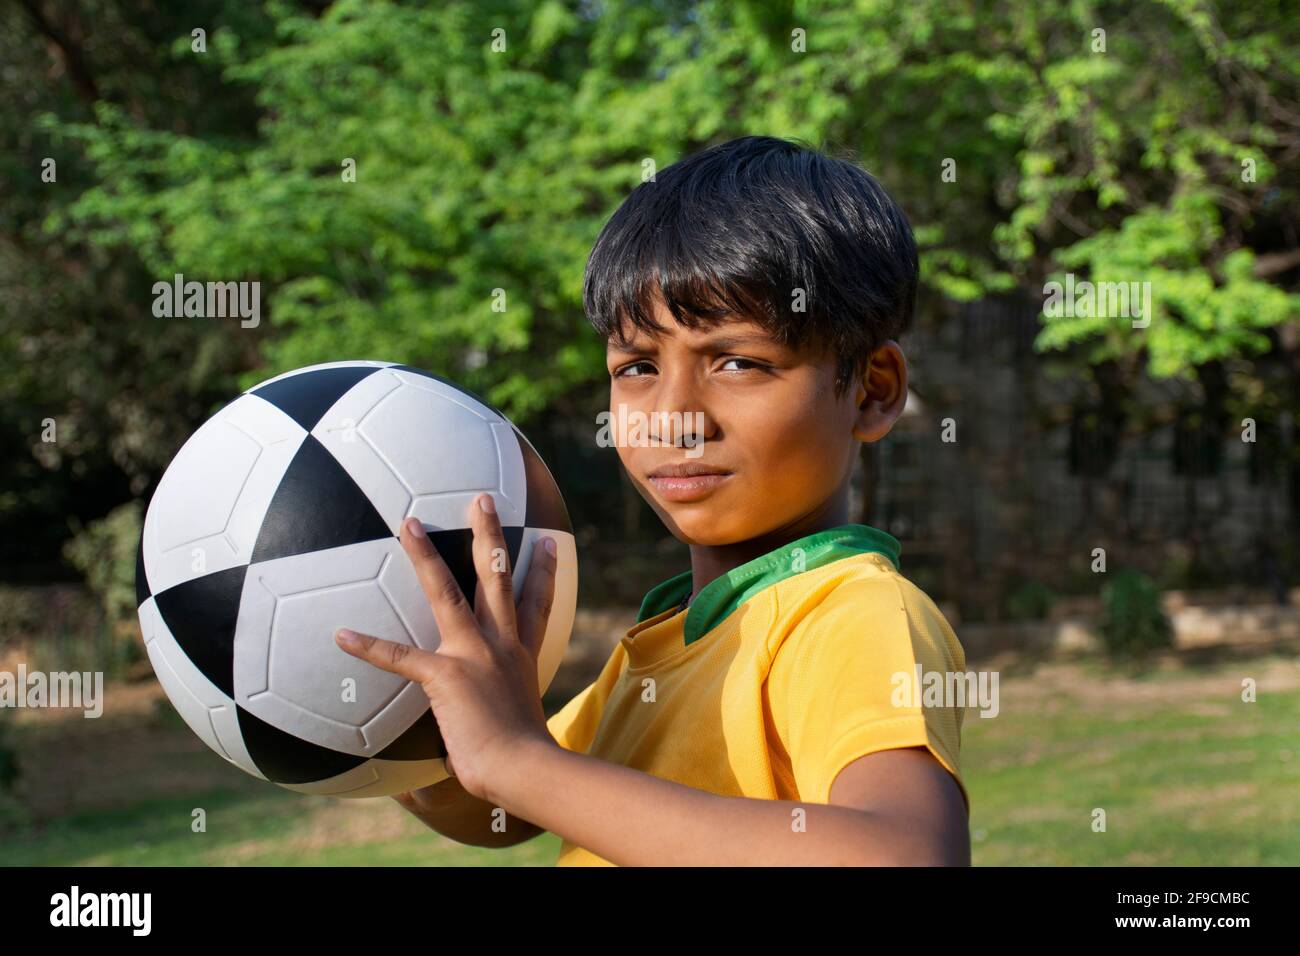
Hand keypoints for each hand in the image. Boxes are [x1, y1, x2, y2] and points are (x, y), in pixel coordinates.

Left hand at [334, 492, 558, 802]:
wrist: (524, 769)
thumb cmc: (521, 763)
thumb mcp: (518, 728)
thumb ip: (498, 718)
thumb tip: (478, 743)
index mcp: (521, 656)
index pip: (537, 605)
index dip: (545, 573)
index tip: (550, 545)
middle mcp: (502, 645)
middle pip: (499, 577)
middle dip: (490, 535)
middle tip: (482, 499)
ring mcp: (474, 655)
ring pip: (449, 592)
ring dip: (425, 557)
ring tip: (408, 524)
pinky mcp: (445, 675)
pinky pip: (400, 656)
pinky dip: (369, 647)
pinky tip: (341, 635)